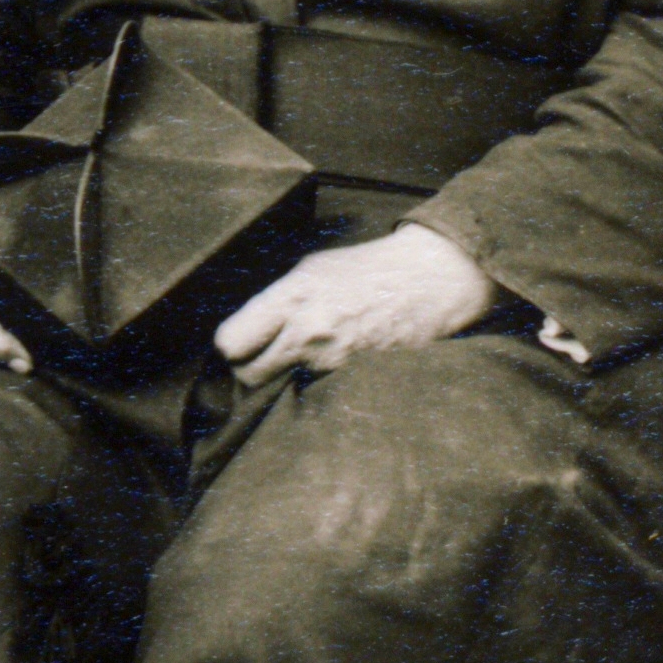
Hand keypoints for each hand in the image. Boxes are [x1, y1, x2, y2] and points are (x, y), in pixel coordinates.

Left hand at [212, 221, 494, 383]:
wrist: (431, 280)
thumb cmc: (368, 270)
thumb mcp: (311, 270)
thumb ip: (277, 301)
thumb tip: (247, 328)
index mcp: (291, 297)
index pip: (232, 342)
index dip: (232, 347)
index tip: (240, 344)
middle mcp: (308, 332)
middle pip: (250, 376)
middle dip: (252, 371)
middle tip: (265, 359)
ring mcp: (335, 360)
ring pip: (284, 390)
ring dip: (286, 380)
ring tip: (305, 358)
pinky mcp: (358, 380)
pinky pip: (319, 393)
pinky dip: (318, 386)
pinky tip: (332, 366)